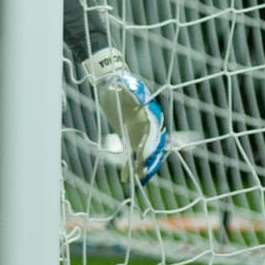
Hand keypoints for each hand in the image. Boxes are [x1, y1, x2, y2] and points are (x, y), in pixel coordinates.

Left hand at [82, 47, 167, 185]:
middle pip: (152, 147)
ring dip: (141, 167)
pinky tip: (126, 179)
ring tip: (137, 182)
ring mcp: (139, 131)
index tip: (144, 158)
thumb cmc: (118, 83)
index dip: (149, 146)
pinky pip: (132, 153)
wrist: (112, 82)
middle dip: (149, 161)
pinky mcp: (129, 135)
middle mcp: (148, 125)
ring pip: (143, 153)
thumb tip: (126, 89)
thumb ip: (128, 90)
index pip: (151, 134)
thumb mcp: (122, 85)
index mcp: (149, 115)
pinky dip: (130, 165)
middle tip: (143, 175)